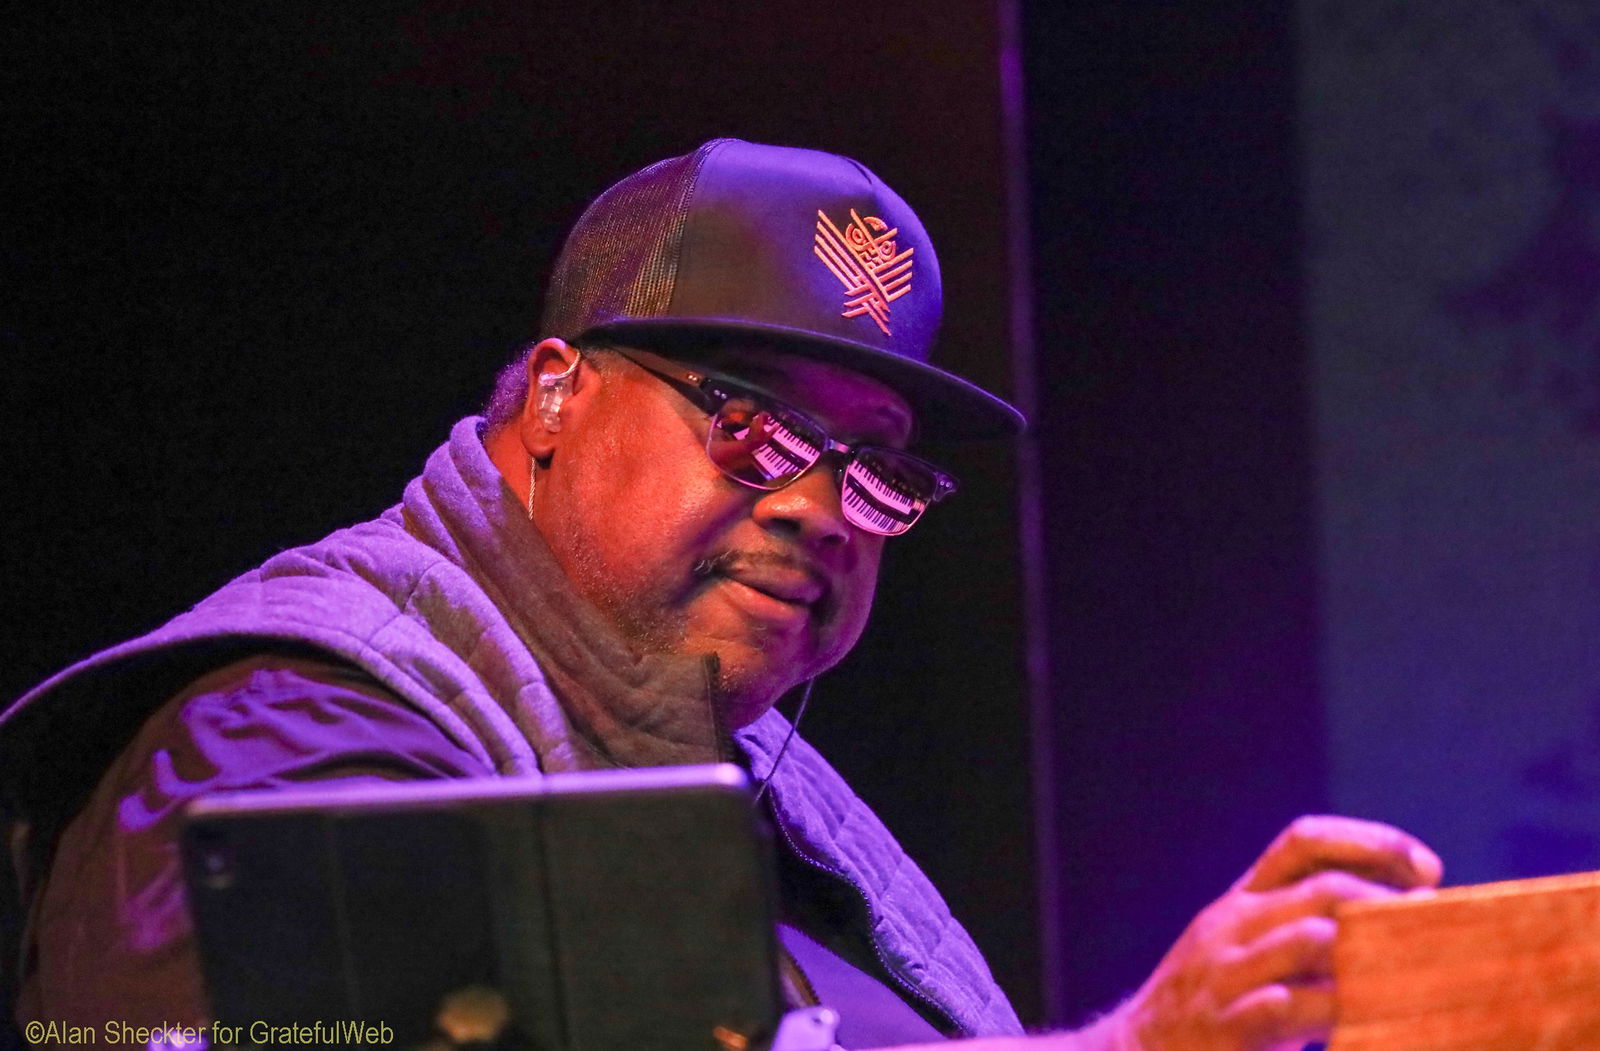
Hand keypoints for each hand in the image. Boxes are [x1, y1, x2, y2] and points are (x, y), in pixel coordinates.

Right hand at [1098, 815, 1441, 1050]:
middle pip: (1322, 887)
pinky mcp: (1228, 1027)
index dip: (1370, 841)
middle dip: (1387, 901)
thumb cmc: (1209, 1011)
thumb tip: (1393, 923)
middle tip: (1436, 924)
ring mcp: (1226, 975)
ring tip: (1418, 970)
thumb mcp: (1242, 953)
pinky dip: (1339, 1009)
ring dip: (1375, 952)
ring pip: (1313, 938)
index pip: (1302, 841)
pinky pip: (1291, 1006)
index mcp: (1239, 902)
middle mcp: (1231, 926)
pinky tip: (1373, 1022)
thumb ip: (1299, 932)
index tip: (1428, 868)